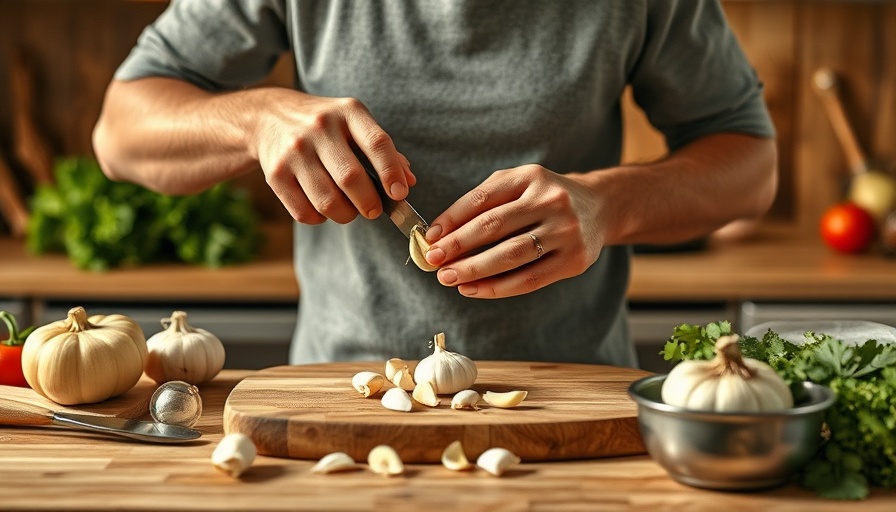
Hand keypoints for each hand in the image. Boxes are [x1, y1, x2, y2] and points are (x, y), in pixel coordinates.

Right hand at [252, 90, 414, 223]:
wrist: (269, 117)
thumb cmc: (326, 126)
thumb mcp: (355, 123)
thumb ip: (385, 151)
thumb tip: (408, 181)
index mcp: (348, 113)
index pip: (377, 144)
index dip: (391, 173)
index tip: (400, 195)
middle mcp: (320, 128)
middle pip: (351, 178)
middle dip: (369, 203)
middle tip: (374, 210)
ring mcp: (295, 151)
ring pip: (327, 202)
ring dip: (345, 215)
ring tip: (349, 210)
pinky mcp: (275, 174)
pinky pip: (304, 212)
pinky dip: (320, 218)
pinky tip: (323, 207)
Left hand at [422, 165, 604, 297]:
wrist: (600, 208)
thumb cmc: (545, 198)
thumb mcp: (519, 185)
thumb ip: (483, 202)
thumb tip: (441, 234)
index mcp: (531, 177)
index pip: (483, 199)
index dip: (452, 219)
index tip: (429, 237)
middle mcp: (551, 201)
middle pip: (494, 227)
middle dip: (458, 246)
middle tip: (433, 260)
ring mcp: (566, 231)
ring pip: (511, 256)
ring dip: (474, 270)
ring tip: (448, 278)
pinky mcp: (575, 260)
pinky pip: (530, 279)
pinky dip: (497, 288)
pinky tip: (474, 289)